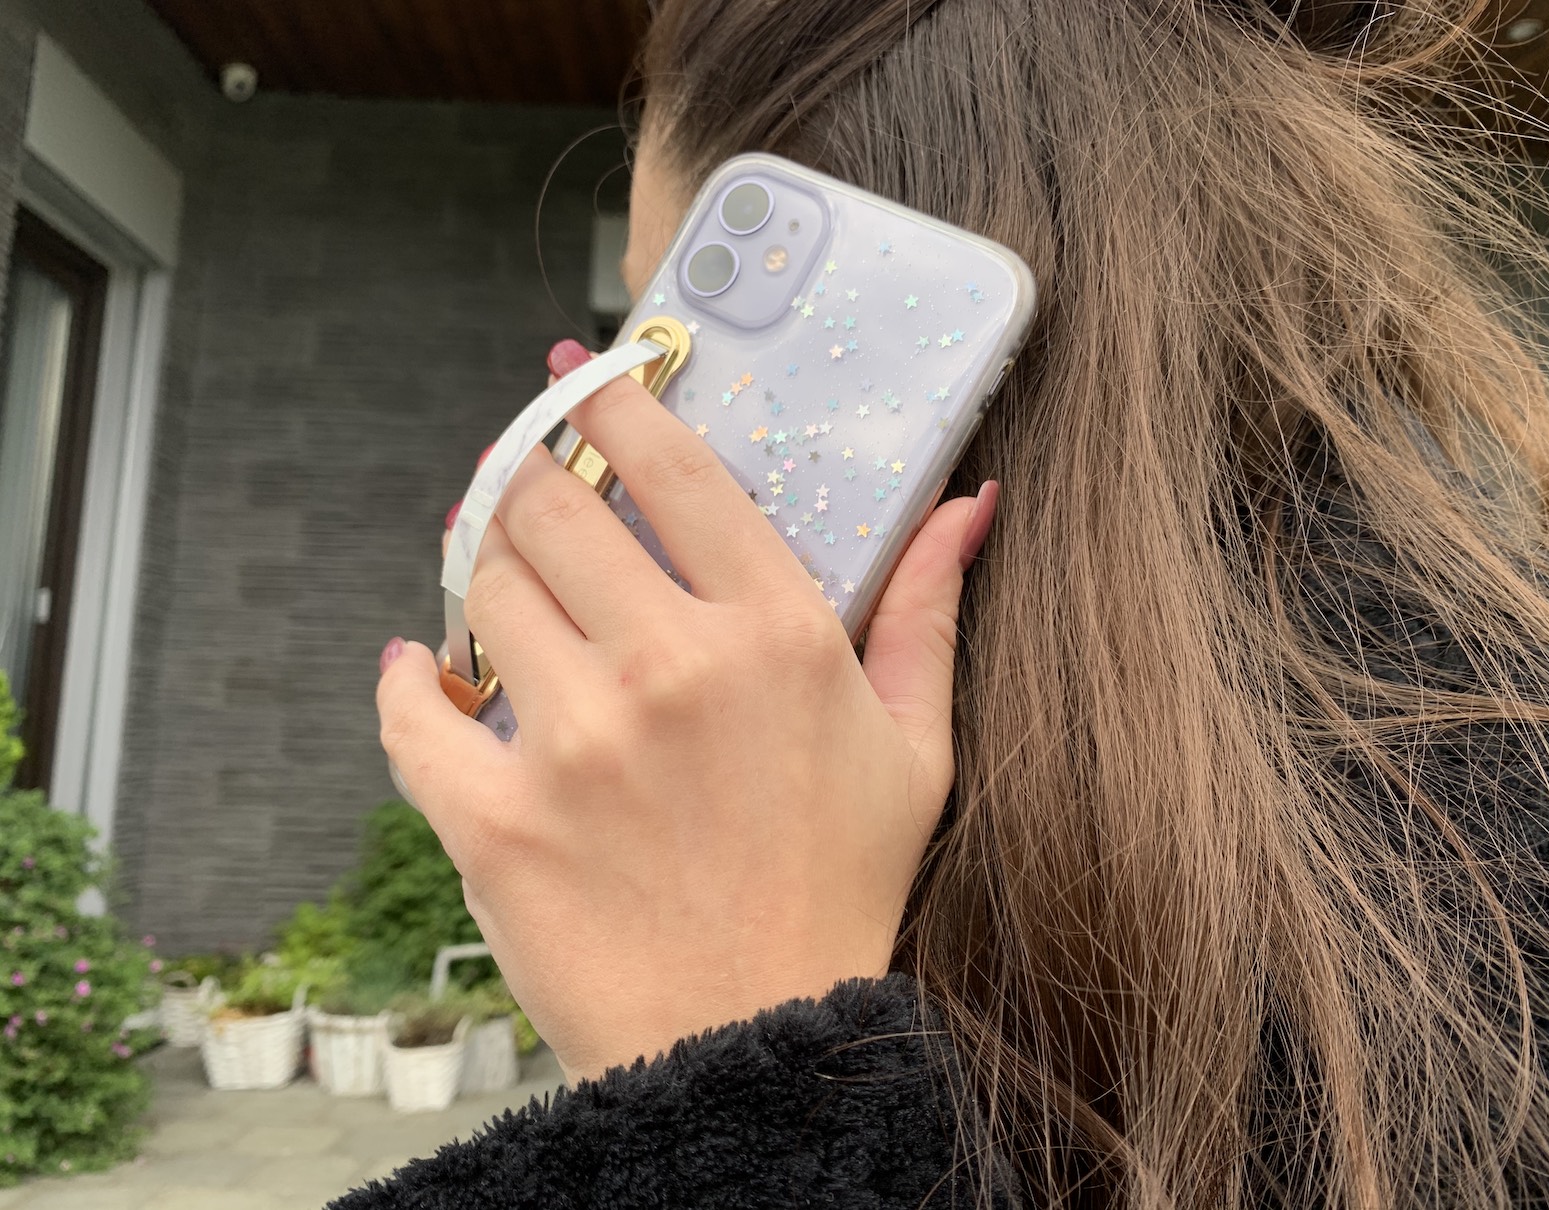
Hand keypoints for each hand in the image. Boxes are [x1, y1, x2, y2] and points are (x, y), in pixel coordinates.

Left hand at [381, 351, 997, 1081]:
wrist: (758, 1043)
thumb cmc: (843, 887)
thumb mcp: (916, 748)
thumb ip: (929, 612)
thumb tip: (969, 506)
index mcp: (775, 637)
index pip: (672, 468)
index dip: (612, 396)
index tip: (579, 370)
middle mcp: (671, 670)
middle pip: (549, 506)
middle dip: (528, 476)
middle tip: (527, 484)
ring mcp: (576, 745)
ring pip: (481, 591)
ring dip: (482, 574)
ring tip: (505, 596)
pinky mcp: (497, 821)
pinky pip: (414, 713)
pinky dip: (408, 680)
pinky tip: (423, 669)